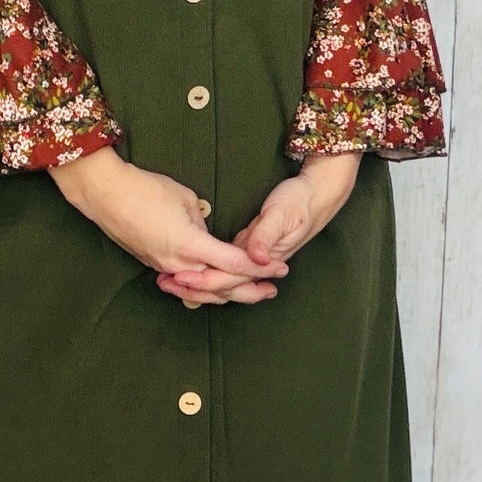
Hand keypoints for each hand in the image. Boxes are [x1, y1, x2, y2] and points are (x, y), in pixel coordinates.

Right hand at [49, 147, 287, 301]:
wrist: (105, 194)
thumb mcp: (184, 198)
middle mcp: (177, 263)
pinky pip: (186, 284)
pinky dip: (205, 289)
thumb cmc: (145, 188)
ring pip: (202, 290)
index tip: (281, 269)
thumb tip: (206, 233)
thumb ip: (202, 222)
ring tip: (249, 293)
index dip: (260, 268)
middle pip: (221, 286)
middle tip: (272, 290)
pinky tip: (216, 291)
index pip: (233, 263)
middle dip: (249, 289)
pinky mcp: (154, 264)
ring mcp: (164, 267)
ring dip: (227, 293)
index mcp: (189, 245)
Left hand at [156, 150, 363, 305]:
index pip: (230, 276)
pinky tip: (186, 272)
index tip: (181, 277)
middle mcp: (258, 263)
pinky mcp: (249, 248)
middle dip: (194, 287)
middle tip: (165, 284)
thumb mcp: (283, 214)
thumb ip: (267, 235)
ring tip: (169, 282)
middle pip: (223, 284)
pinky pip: (224, 267)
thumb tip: (256, 257)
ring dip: (196, 283)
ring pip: (222, 279)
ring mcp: (253, 257)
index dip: (206, 278)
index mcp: (264, 258)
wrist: (317, 195)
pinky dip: (205, 272)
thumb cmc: (300, 201)